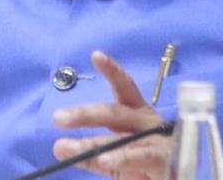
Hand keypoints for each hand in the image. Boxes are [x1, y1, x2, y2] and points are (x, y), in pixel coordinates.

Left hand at [52, 50, 169, 179]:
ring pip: (121, 138)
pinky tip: (104, 159)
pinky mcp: (164, 160)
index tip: (96, 55)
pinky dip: (121, 157)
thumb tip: (59, 146)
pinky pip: (140, 157)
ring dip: (91, 143)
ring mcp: (158, 141)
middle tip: (58, 117)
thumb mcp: (118, 158)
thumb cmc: (149, 167)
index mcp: (139, 115)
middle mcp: (148, 123)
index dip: (113, 70)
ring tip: (65, 147)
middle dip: (85, 114)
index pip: (126, 87)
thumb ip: (92, 153)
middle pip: (116, 112)